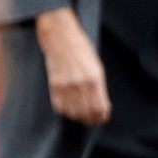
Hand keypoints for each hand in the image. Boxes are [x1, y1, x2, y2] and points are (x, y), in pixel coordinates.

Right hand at [35, 7, 110, 125]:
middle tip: (95, 119)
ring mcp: (65, 87)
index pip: (99, 108)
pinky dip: (67, 111)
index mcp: (94, 79)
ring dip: (80, 117)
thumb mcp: (97, 67)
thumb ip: (100, 88)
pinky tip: (72, 108)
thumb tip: (103, 106)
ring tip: (84, 115)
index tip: (104, 117)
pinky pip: (61, 107)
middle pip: (87, 113)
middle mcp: (79, 84)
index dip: (102, 116)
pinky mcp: (54, 87)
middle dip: (93, 119)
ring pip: (73, 113)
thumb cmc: (81, 51)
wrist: (60, 38)